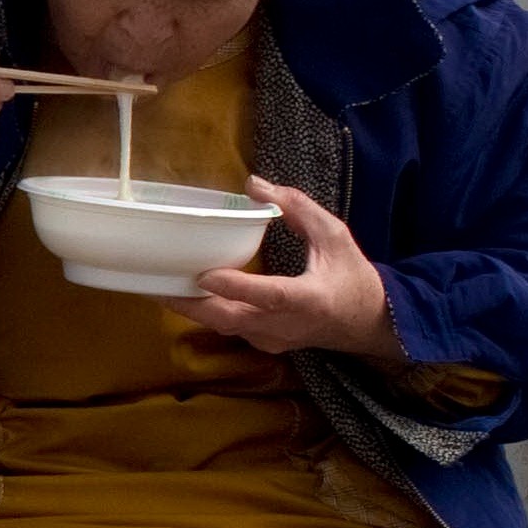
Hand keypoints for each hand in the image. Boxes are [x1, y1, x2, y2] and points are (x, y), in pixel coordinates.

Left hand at [176, 180, 403, 361]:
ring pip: (226, 327)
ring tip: (160, 286)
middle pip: (232, 319)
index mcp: (310, 299)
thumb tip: (255, 184)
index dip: (237, 287)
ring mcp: (274, 339)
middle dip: (193, 304)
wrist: (369, 323)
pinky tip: (187, 294)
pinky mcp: (265, 343)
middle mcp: (288, 325)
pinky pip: (230, 329)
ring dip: (193, 309)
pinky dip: (207, 313)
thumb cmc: (353, 276)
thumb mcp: (335, 236)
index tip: (204, 275)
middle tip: (158, 284)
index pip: (269, 295)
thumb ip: (299, 209)